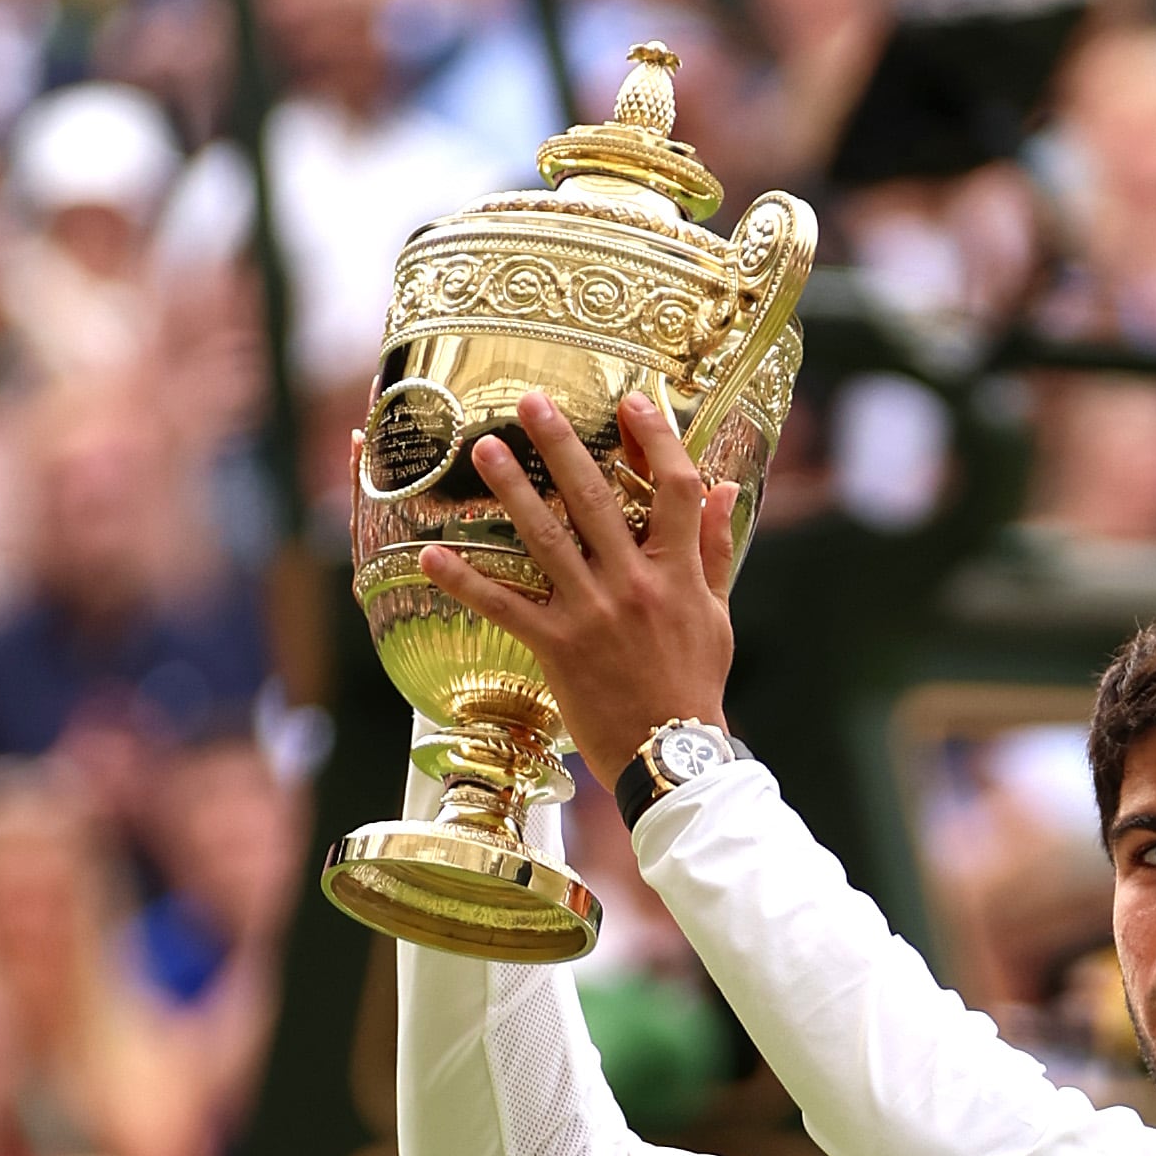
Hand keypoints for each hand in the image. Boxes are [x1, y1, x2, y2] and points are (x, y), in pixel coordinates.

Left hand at [420, 389, 738, 783]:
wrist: (671, 753)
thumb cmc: (694, 683)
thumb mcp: (717, 613)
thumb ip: (715, 549)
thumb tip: (724, 490)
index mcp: (679, 573)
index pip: (675, 489)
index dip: (655, 440)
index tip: (631, 402)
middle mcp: (635, 584)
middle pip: (597, 499)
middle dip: (562, 445)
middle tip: (532, 402)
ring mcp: (592, 613)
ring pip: (546, 539)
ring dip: (512, 491)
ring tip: (484, 450)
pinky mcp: (556, 647)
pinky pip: (504, 605)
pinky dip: (465, 580)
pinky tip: (430, 554)